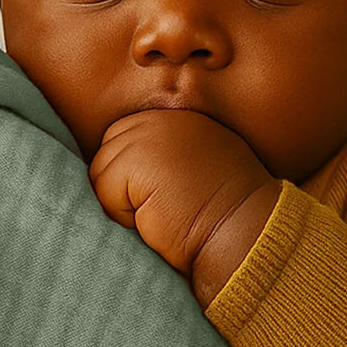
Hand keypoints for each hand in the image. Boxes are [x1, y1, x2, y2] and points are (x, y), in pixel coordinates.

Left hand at [87, 109, 282, 304]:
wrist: (245, 230)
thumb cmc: (226, 211)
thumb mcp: (199, 164)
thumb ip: (166, 151)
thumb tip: (125, 165)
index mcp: (178, 116)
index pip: (123, 135)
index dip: (130, 172)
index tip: (160, 195)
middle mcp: (161, 119)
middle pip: (106, 151)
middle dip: (121, 185)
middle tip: (160, 206)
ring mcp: (148, 136)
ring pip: (100, 172)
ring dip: (122, 202)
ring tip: (162, 211)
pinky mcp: (137, 162)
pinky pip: (104, 191)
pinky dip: (123, 215)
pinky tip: (157, 218)